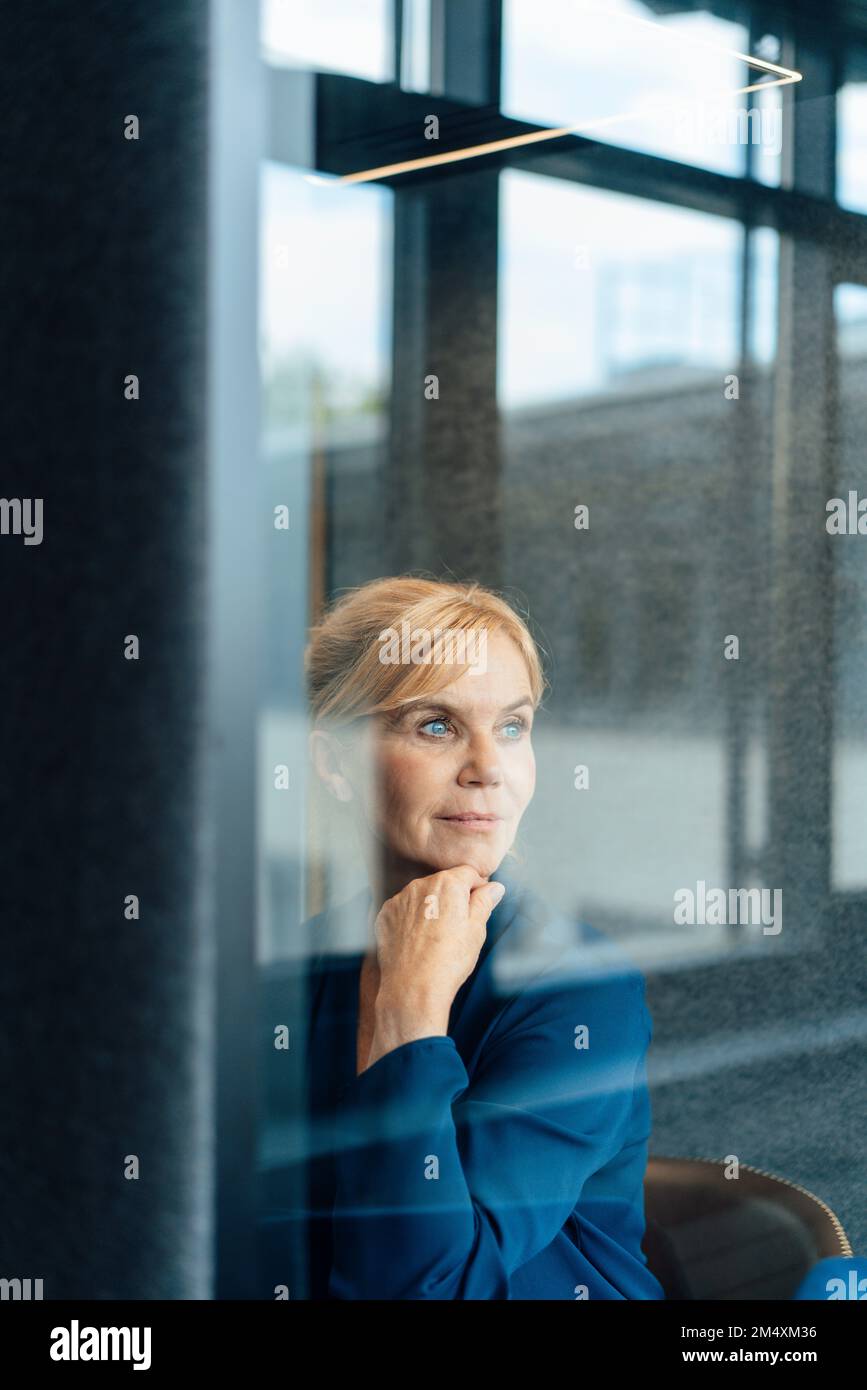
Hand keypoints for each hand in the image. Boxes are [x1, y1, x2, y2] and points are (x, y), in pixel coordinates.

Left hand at [362, 866, 505, 1068]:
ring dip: (431, 907)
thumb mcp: (476, 930)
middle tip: (459, 925)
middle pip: (443, 882)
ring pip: (422, 895)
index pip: (468, 873)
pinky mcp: (385, 915)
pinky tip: (418, 940)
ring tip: (437, 936)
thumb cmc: (450, 960)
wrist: (413, 987)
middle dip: (453, 897)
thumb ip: (484, 902)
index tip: (480, 903)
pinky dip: (411, 919)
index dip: (477, 887)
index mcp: (447, 883)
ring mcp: (400, 899)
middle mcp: (420, 885)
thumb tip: (494, 887)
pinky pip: (403, 909)